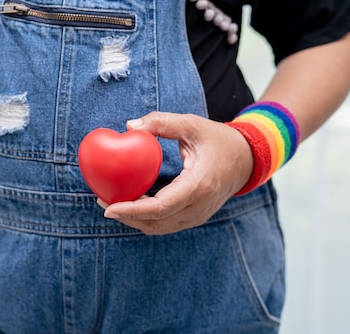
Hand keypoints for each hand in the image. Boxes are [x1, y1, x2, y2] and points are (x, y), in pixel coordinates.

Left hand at [98, 112, 252, 234]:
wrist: (247, 159)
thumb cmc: (218, 139)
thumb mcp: (191, 124)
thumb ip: (161, 122)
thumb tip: (128, 126)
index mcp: (199, 186)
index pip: (160, 207)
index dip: (132, 210)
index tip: (109, 207)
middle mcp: (199, 207)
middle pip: (156, 222)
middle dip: (126, 216)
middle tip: (102, 202)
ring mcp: (198, 216)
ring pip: (159, 227)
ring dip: (134, 219)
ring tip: (111, 203)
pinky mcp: (195, 217)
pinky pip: (166, 223)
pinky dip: (146, 218)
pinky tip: (130, 203)